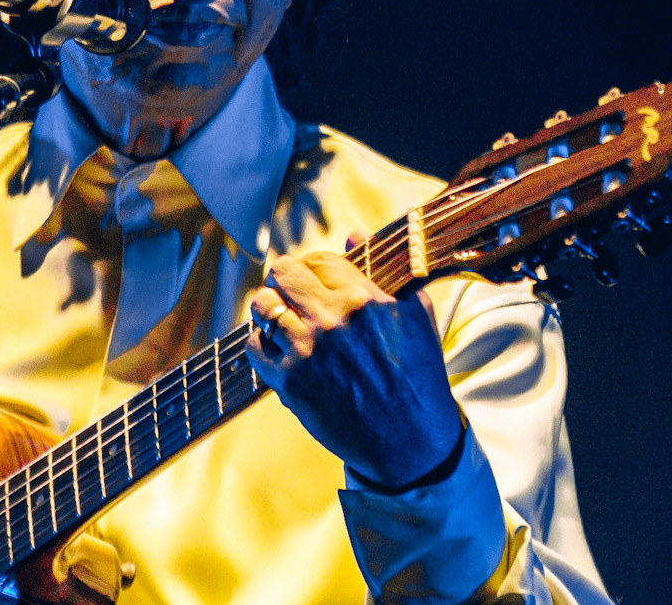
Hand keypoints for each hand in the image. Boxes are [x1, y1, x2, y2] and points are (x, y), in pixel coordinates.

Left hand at [243, 250, 464, 489]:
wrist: (408, 439)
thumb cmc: (417, 375)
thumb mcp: (415, 314)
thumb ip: (384, 270)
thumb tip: (354, 232)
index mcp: (365, 299)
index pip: (320, 258)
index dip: (314, 264)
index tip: (313, 273)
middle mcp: (332, 320)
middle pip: (284, 273)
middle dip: (284, 276)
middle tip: (289, 286)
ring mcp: (307, 352)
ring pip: (263, 305)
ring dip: (268, 304)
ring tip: (276, 311)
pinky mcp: (289, 383)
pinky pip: (254, 346)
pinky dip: (259, 339)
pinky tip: (273, 342)